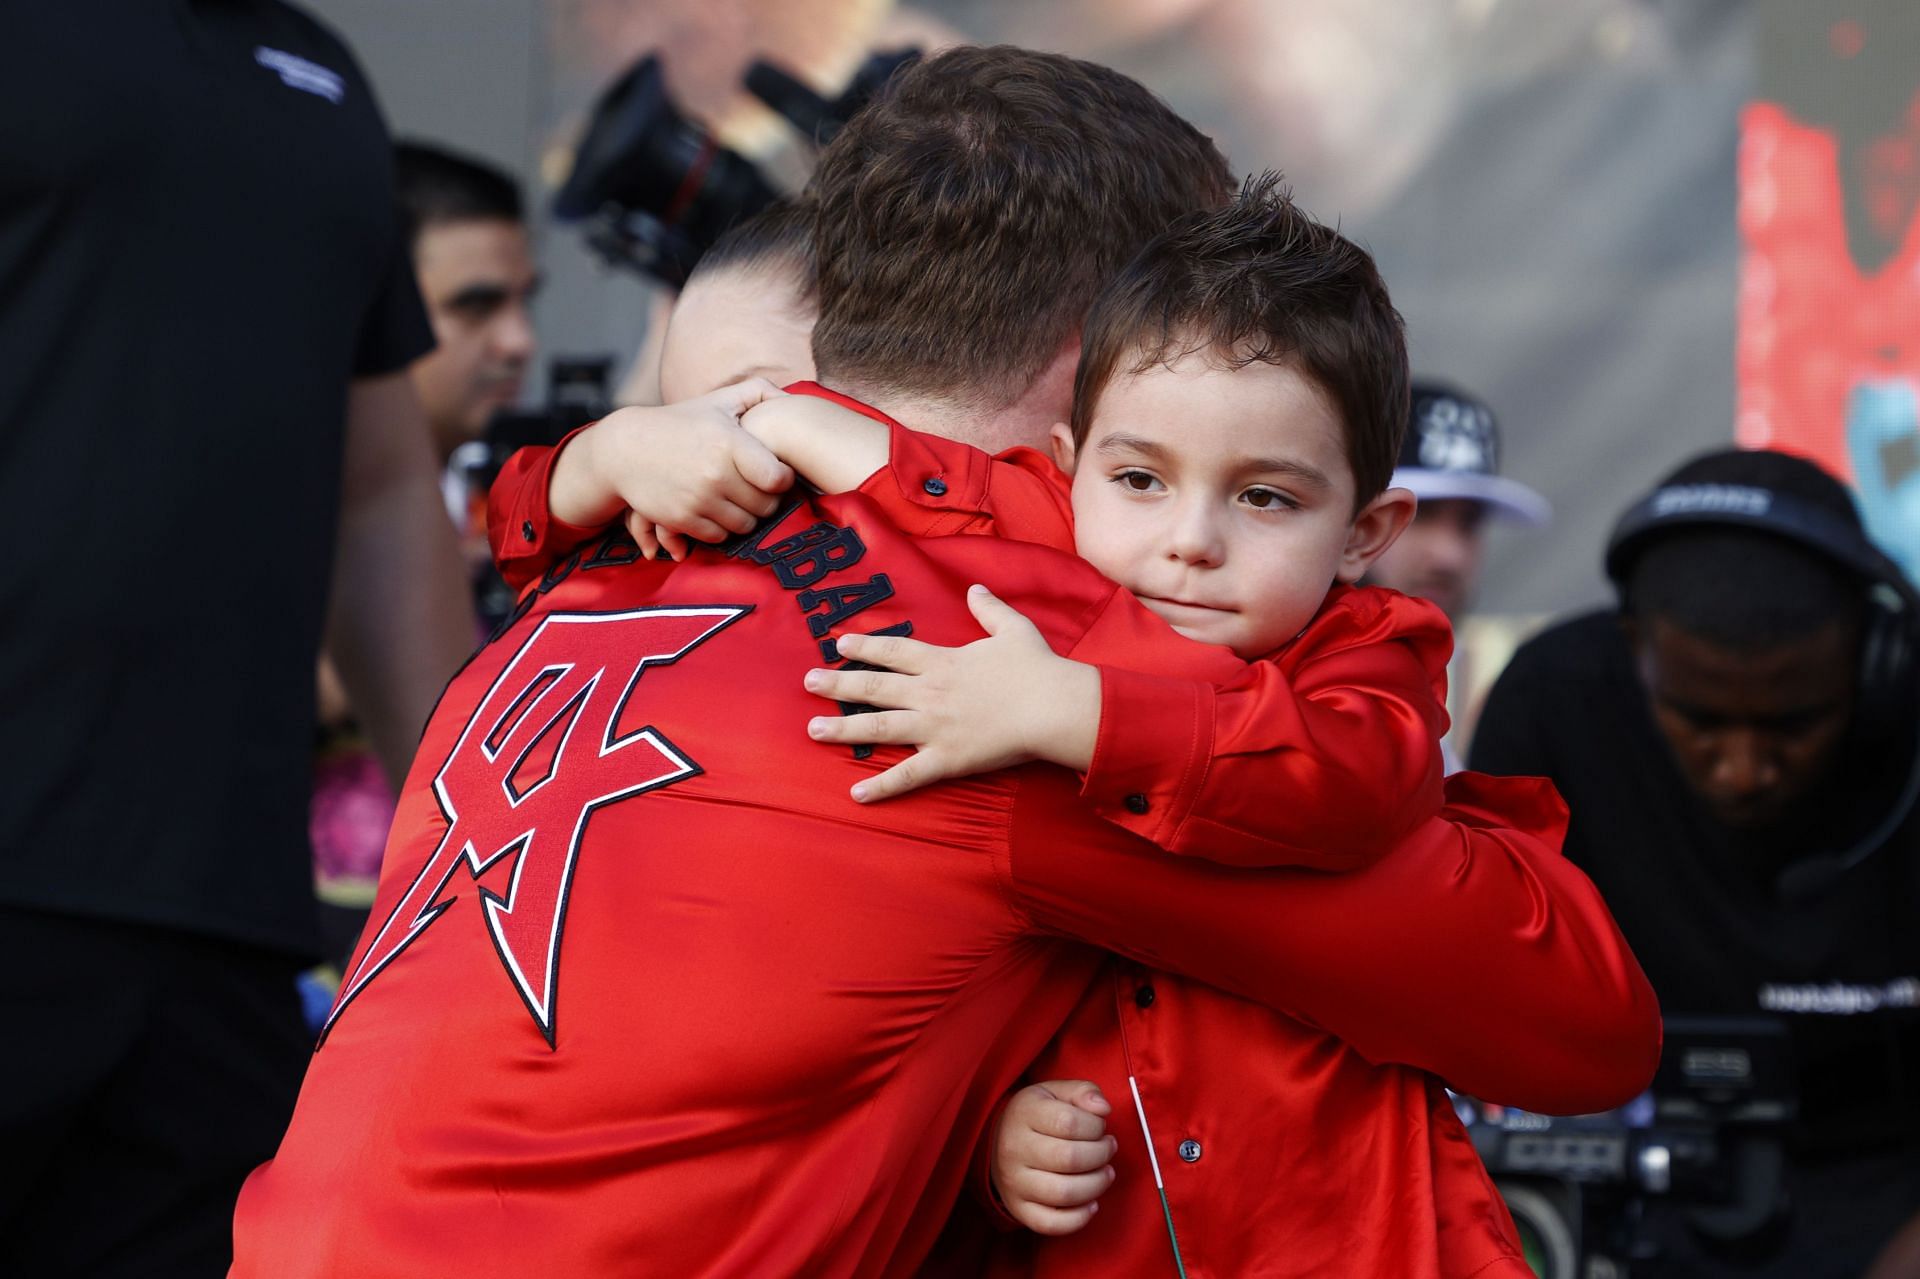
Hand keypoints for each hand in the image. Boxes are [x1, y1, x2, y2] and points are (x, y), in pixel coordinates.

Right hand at [551, 378, 794, 558]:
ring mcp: (698, 499)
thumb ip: (758, 392)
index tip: (777, 474)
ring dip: (747, 516)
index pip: (778, 478)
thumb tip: (792, 398)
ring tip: (740, 500)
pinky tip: (718, 510)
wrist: (626, 450)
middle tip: (759, 490)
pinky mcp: (682, 520)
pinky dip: (722, 527)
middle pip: (766, 506)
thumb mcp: (717, 400)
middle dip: (767, 500)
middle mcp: (715, 474)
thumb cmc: (681, 423)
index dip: (784, 479)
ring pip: (745, 525)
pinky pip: (720, 536)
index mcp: (729, 442)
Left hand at [801, 585, 1100, 801]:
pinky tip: (857, 794)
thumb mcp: (1014, 629)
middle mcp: (930, 693)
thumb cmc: (1038, 668)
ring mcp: (934, 728)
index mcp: (943, 662)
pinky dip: (882, 787)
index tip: (839, 644)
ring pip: (878, 728)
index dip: (865, 647)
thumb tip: (975, 589)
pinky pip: (908, 776)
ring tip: (813, 730)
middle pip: (874, 687)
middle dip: (838, 684)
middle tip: (808, 682)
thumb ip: (990, 609)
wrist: (1052, 707)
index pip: (894, 652)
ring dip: (843, 729)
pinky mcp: (947, 759)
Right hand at [991, 1080, 1115, 1235]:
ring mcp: (1014, 1182)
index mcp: (1024, 1113)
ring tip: (1105, 1173)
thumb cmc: (1035, 1115)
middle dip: (1101, 1155)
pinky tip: (1092, 1203)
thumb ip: (1083, 1091)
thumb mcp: (1054, 1092)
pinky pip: (1051, 1224)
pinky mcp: (1018, 1208)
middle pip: (1070, 1159)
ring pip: (1064, 1193)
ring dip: (1096, 1185)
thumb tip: (1103, 1108)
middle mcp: (1014, 1148)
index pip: (1069, 1122)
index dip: (1096, 1127)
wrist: (995, 1142)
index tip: (1101, 1128)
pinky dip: (1079, 1218)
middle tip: (1108, 1148)